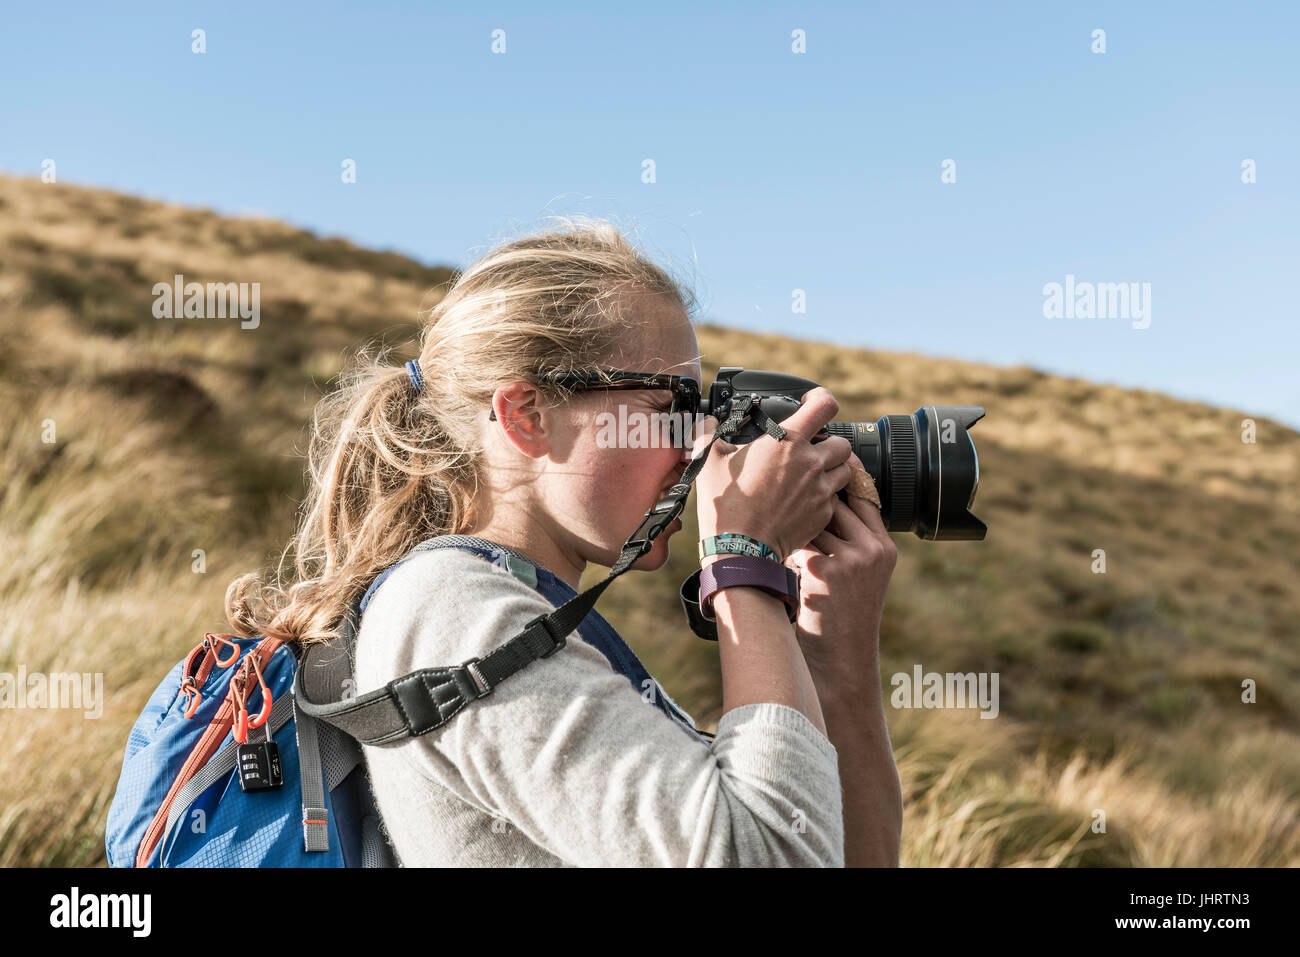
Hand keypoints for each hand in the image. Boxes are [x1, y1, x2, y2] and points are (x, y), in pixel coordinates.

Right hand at [694, 387, 852, 563]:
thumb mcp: (709, 462)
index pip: (824, 405)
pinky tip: (803, 501)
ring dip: (832, 469)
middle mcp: (811, 462)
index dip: (821, 398)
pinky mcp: (823, 514)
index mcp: (786, 441)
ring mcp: (821, 490)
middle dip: (829, 443)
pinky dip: (824, 497)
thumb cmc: (726, 504)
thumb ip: (709, 434)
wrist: (740, 549)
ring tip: (811, 476)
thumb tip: (705, 423)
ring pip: (844, 470)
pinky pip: (835, 499)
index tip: (812, 402)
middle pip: (841, 442)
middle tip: (811, 450)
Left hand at [784, 454, 896, 701]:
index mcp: (883, 547)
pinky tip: (775, 559)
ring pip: (812, 522)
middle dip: (808, 500)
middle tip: (782, 491)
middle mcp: (872, 550)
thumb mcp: (857, 577)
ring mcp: (850, 560)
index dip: (843, 475)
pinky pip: (798, 543)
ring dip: (792, 526)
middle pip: (835, 503)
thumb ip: (846, 542)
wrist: (839, 659)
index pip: (864, 496)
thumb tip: (818, 502)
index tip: (822, 456)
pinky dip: (784, 549)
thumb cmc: (839, 616)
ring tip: (775, 530)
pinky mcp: (824, 571)